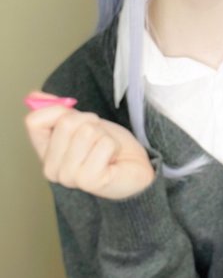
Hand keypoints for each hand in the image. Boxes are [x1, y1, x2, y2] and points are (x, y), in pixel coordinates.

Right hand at [25, 92, 154, 199]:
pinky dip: (114, 145)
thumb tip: (35, 96)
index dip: (59, 110)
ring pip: (87, 131)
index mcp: (44, 152)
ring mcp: (68, 177)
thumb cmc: (108, 147)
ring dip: (104, 134)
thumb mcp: (82, 122)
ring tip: (106, 148)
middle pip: (66, 122)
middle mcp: (51, 168)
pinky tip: (112, 158)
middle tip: (99, 136)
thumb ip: (58, 111)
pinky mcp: (88, 181)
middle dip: (90, 121)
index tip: (78, 119)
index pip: (34, 121)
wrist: (133, 166)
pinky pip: (104, 144)